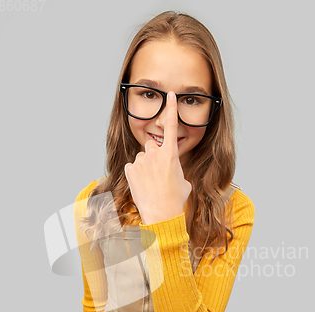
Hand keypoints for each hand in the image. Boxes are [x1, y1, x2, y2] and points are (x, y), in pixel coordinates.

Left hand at [124, 91, 191, 224]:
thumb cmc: (176, 199)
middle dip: (154, 155)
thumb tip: (173, 173)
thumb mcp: (184, 182)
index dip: (171, 109)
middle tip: (158, 173)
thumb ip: (177, 170)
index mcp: (171, 155)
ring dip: (145, 167)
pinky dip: (136, 175)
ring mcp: (141, 161)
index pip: (172, 126)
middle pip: (152, 145)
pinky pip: (133, 167)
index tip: (170, 95)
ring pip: (142, 158)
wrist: (162, 214)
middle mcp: (155, 154)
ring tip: (151, 184)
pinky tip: (142, 186)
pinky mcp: (130, 170)